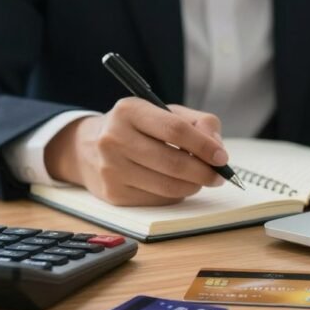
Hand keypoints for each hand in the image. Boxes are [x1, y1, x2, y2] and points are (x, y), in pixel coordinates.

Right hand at [44, 98, 226, 205]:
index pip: (175, 130)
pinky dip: (175, 194)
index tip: (222, 157)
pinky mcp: (113, 193)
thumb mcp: (164, 112)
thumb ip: (198, 123)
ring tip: (201, 180)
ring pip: (167, 186)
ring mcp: (111, 168)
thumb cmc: (136, 127)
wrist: (88, 147)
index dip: (204, 146)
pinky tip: (176, 185)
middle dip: (204, 172)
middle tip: (219, 175)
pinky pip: (157, 199)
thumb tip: (217, 150)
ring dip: (193, 186)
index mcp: (129, 111)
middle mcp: (114, 139)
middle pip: (173, 162)